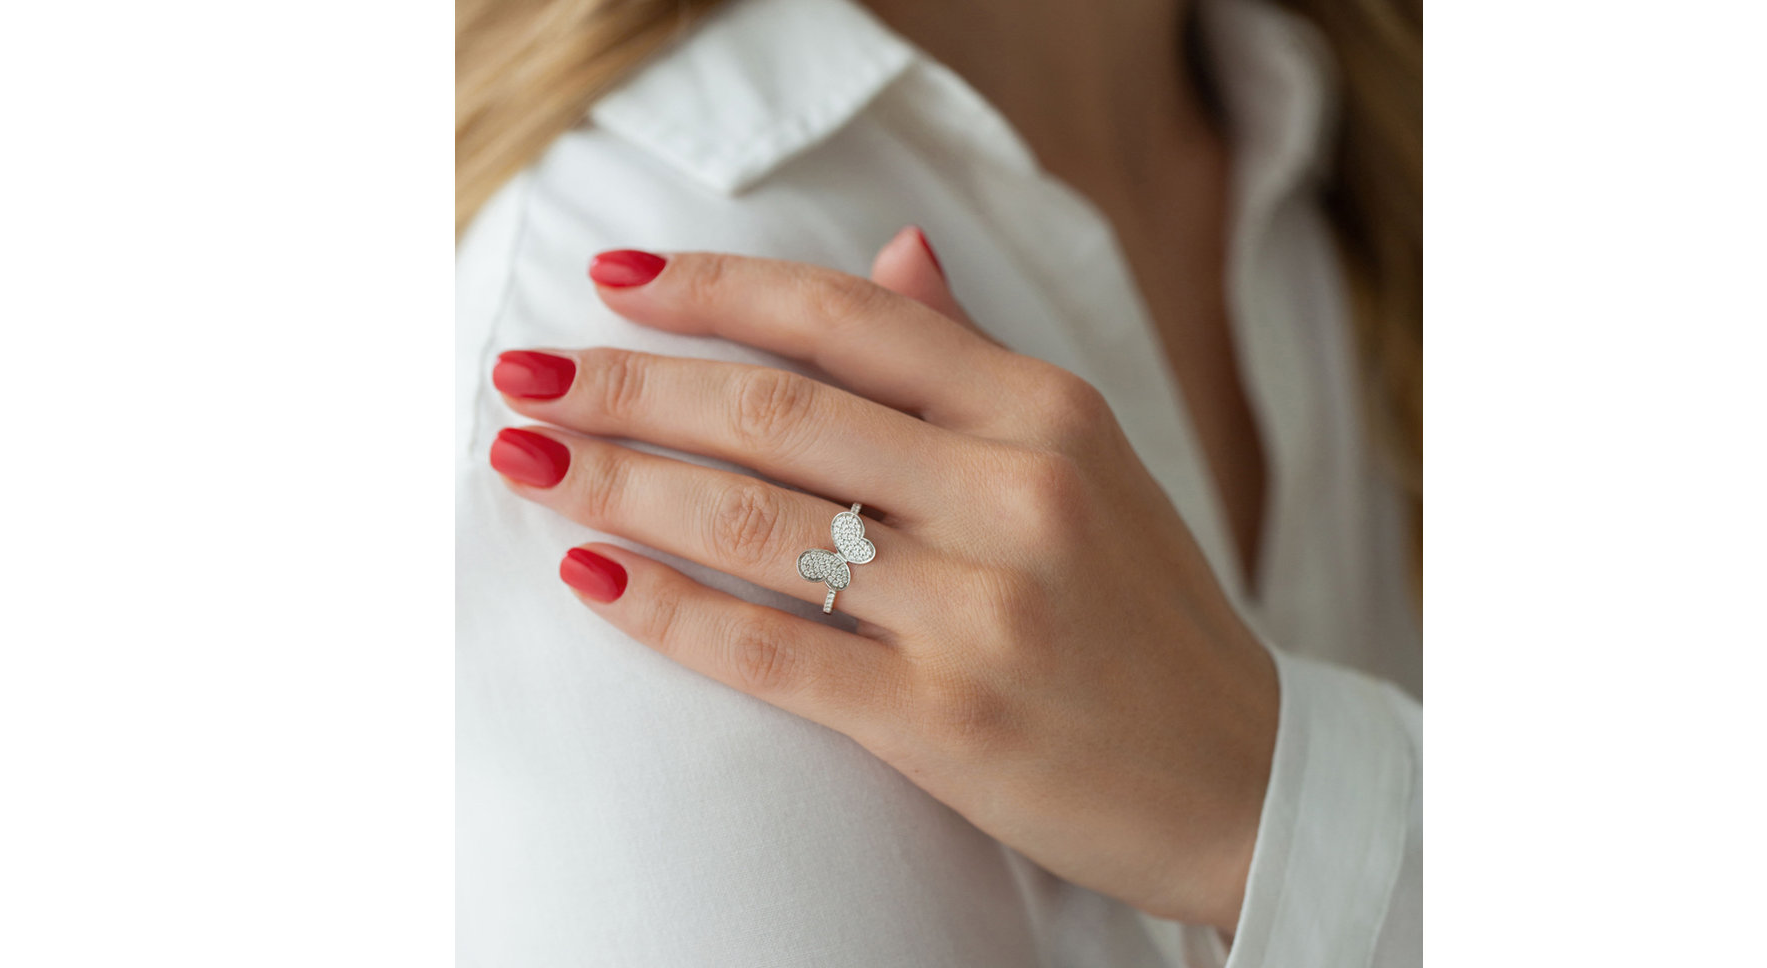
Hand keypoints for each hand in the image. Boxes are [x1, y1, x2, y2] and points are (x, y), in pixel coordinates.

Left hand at [487, 229, 1277, 931]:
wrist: (1243, 778)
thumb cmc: (1146, 613)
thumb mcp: (1088, 458)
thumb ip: (976, 360)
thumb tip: (894, 251)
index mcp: (1047, 410)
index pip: (849, 315)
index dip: (714, 288)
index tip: (613, 281)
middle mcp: (1017, 491)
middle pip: (777, 408)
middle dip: (627, 385)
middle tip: (523, 373)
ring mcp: (984, 608)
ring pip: (757, 521)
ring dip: (617, 482)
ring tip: (524, 458)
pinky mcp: (948, 721)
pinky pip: (774, 651)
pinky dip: (666, 610)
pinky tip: (589, 576)